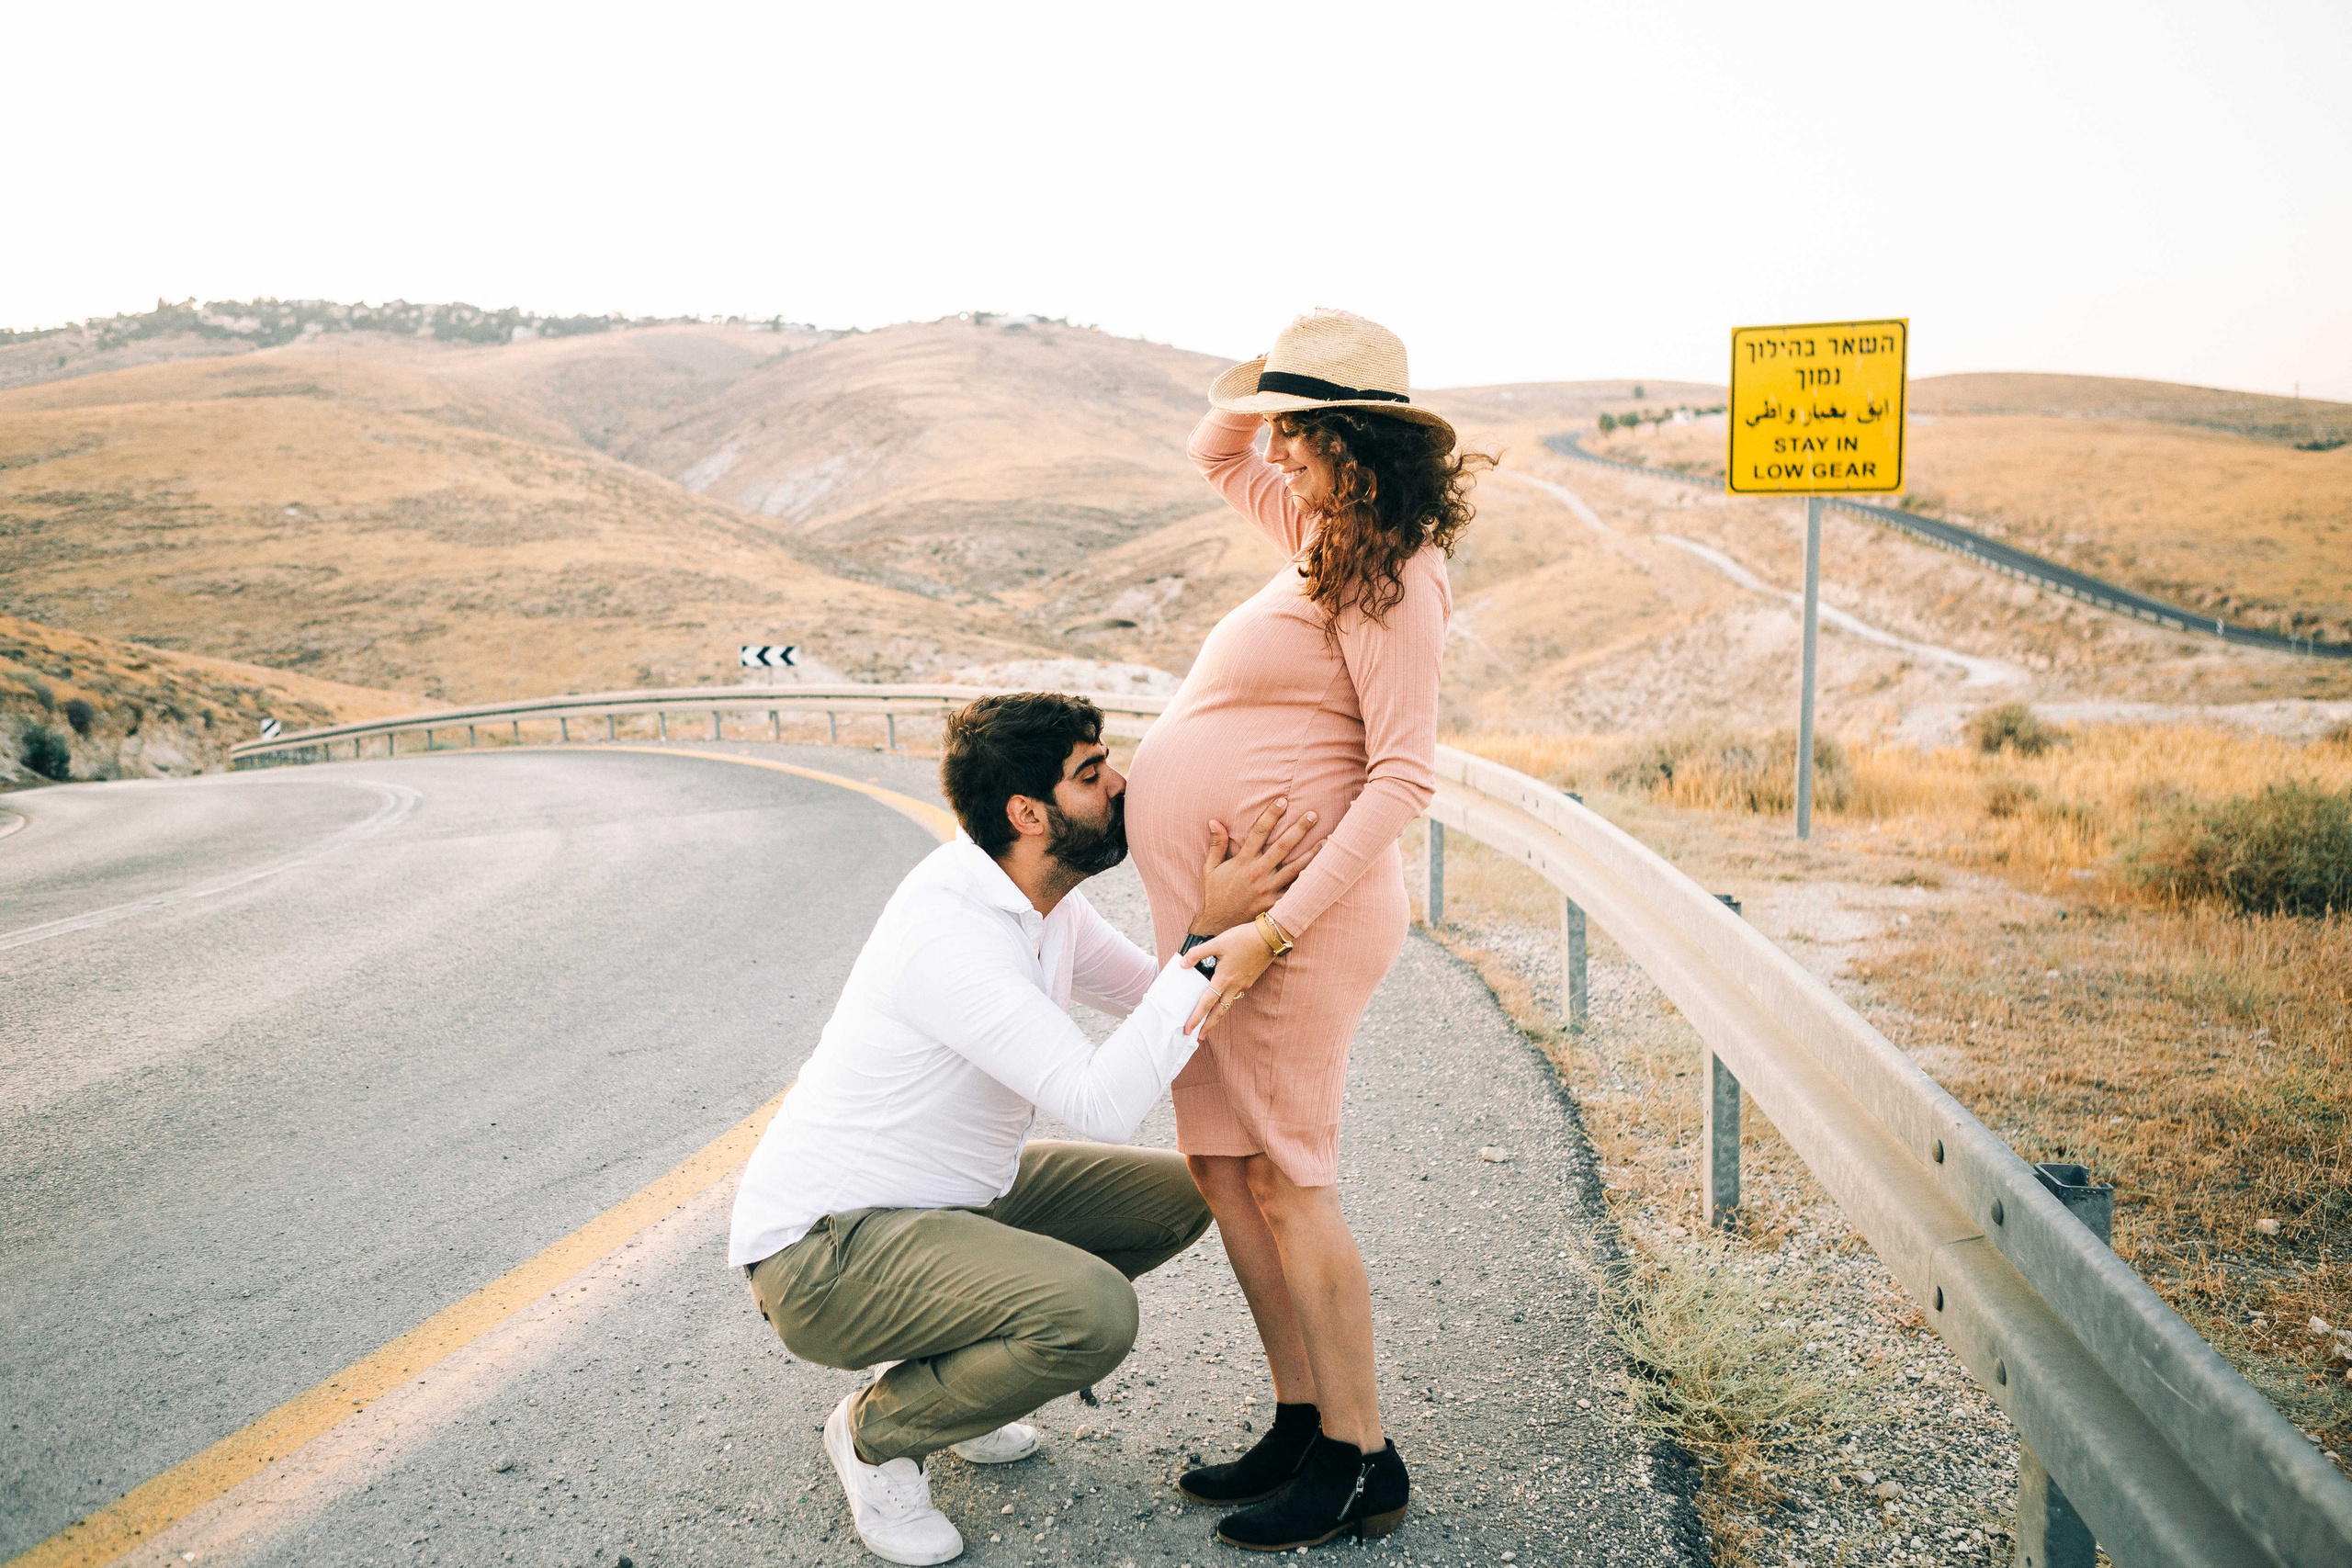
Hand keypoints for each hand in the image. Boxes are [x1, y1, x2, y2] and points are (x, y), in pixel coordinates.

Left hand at [1181, 922, 1279, 1033]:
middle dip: (1208, 1026)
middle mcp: (1234, 986)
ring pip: (1227, 1004)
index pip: (1206, 1004)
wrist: (1269, 937)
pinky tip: (1222, 995)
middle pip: (1219, 1012)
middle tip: (1199, 1037)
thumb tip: (1183, 964)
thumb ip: (1197, 953)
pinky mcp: (1250, 980)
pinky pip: (1235, 994)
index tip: (1188, 1029)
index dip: (1196, 1018)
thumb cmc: (1243, 938)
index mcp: (1224, 979)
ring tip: (1209, 1020)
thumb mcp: (1217, 942)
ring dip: (1217, 1015)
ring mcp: (1243, 984)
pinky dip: (1226, 1000)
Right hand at [1191, 798, 1317, 935]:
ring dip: (1312, 854)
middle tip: (1313, 815)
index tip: (1283, 801)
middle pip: (1282, 847)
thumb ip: (1216, 845)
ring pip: (1295, 869)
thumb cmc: (1215, 896)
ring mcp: (1268, 890)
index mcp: (1242, 862)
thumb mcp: (1210, 869)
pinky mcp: (1275, 905)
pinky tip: (1324, 873)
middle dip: (1298, 829)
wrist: (1218, 927)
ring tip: (1327, 841)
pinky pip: (1296, 892)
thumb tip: (1214, 821)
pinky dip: (1309, 883)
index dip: (1271, 815)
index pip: (1258, 832)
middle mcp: (1257, 874)